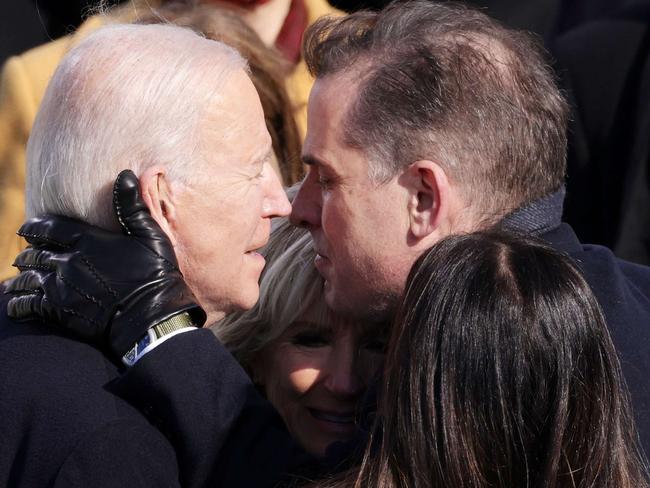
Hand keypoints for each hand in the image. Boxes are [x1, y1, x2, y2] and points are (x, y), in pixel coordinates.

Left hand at [6, 170, 205, 358]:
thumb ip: (132, 206)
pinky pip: (28, 305)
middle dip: (28, 253)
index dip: (34, 228)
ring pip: (28, 278)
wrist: (151, 316)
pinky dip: (18, 303)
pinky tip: (15, 304)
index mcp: (86, 240)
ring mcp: (61, 287)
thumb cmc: (155, 273)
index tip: (27, 229)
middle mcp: (68, 261)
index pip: (48, 228)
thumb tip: (124, 174)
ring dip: (21, 278)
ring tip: (17, 280)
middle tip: (25, 256)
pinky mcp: (60, 311)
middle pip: (35, 254)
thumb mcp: (150, 235)